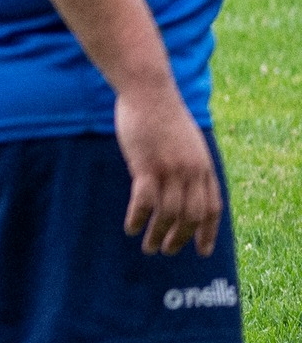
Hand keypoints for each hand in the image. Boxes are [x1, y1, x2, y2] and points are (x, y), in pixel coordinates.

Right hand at [115, 84, 222, 255]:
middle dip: (180, 239)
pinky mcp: (147, 166)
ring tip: (148, 247)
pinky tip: (130, 228)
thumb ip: (190, 163)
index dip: (208, 232)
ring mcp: (170, 170)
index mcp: (204, 166)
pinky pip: (145, 202)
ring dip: (158, 235)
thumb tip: (185, 184)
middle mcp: (192, 172)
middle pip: (191, 217)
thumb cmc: (162, 113)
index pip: (212, 208)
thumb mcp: (186, 141)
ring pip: (168, 214)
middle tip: (167, 251)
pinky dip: (138, 219)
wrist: (148, 90)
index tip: (202, 250)